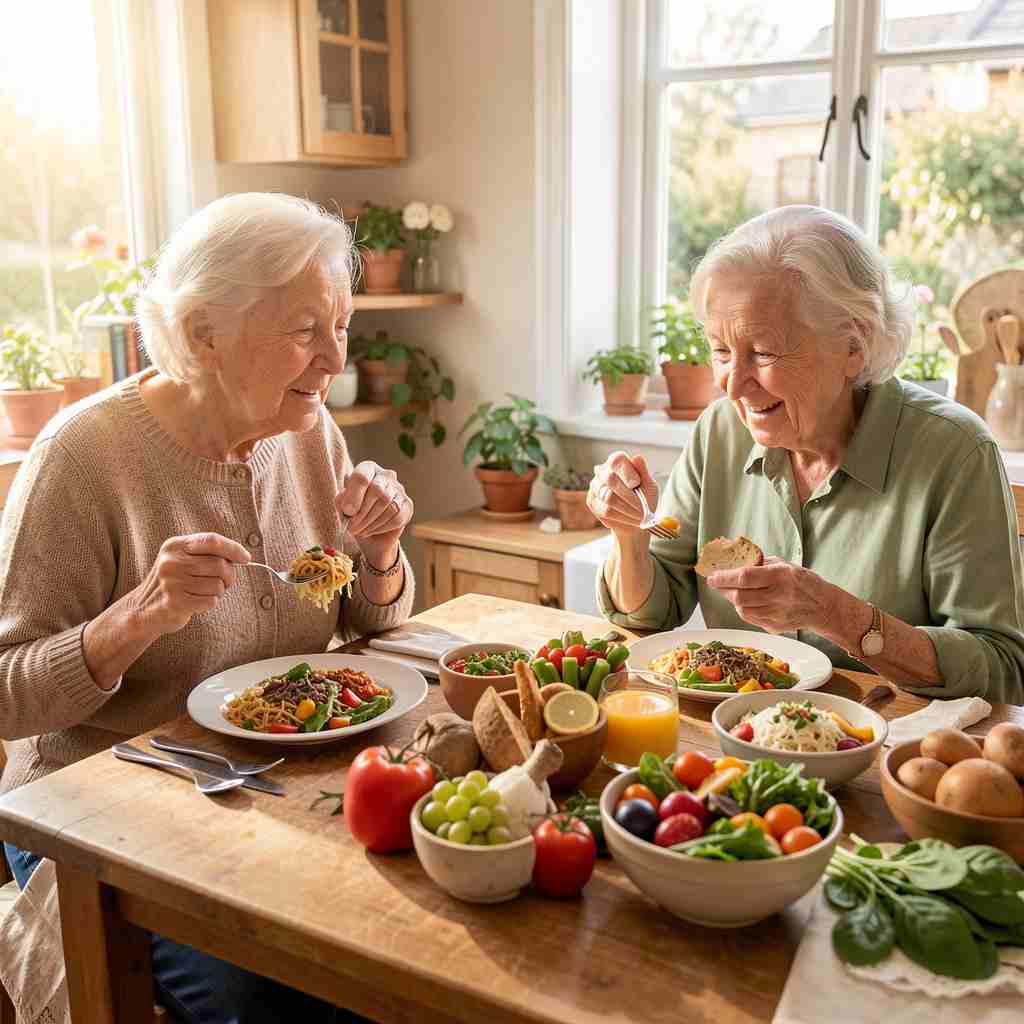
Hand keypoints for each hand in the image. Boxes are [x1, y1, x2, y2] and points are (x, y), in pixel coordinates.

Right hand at [131, 532, 250, 633]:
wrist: (143, 609)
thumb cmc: (173, 582)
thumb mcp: (182, 559)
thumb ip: (207, 553)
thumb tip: (241, 556)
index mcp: (174, 546)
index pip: (212, 540)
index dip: (233, 548)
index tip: (246, 558)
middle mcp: (171, 561)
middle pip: (220, 564)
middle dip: (228, 576)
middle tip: (222, 582)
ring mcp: (172, 582)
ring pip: (218, 585)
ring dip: (218, 592)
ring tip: (202, 592)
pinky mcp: (176, 602)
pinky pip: (211, 601)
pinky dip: (209, 603)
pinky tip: (196, 602)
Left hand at [335, 461, 412, 567]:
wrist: (369, 532)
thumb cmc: (354, 513)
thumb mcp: (342, 506)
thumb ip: (341, 501)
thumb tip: (348, 507)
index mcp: (368, 469)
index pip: (362, 476)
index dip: (354, 495)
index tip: (347, 512)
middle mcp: (386, 475)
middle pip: (377, 490)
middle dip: (362, 512)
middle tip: (352, 526)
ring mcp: (399, 489)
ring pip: (388, 505)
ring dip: (371, 522)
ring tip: (360, 530)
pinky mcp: (407, 505)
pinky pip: (397, 517)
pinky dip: (382, 527)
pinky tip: (372, 530)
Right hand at [587, 451, 659, 540]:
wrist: (636, 518)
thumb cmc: (644, 498)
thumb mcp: (649, 486)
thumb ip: (643, 473)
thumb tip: (637, 458)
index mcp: (619, 463)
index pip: (617, 461)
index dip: (626, 472)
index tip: (637, 483)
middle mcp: (603, 471)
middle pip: (610, 479)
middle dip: (629, 496)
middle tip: (642, 508)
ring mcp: (595, 486)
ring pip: (608, 497)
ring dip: (628, 509)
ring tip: (640, 516)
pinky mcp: (592, 501)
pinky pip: (605, 510)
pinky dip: (621, 517)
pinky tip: (629, 519)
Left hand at [705, 556, 839, 634]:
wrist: (825, 607)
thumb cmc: (804, 582)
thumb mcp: (786, 565)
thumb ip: (762, 564)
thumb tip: (736, 562)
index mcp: (781, 576)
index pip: (745, 577)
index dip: (725, 577)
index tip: (712, 576)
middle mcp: (779, 596)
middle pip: (740, 597)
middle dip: (723, 590)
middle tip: (716, 583)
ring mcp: (777, 614)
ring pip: (742, 609)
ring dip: (732, 600)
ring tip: (731, 591)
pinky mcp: (775, 627)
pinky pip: (750, 618)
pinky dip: (743, 609)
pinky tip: (745, 602)